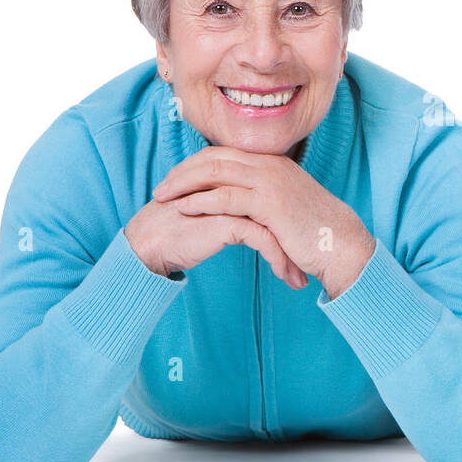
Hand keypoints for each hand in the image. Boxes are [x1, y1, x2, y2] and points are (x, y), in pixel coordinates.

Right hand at [124, 184, 308, 288]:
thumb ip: (240, 213)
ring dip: (292, 256)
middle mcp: (239, 185)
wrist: (150, 243)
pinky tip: (284, 277)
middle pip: (282, 213)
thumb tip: (268, 226)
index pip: (278, 203)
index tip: (305, 252)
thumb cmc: (180, 233)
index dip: (293, 228)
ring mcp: (234, 199)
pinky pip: (264, 240)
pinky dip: (278, 260)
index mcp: (239, 181)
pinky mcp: (228, 219)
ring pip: (277, 227)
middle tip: (311, 267)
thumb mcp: (218, 219)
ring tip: (300, 280)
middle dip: (299, 243)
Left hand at [148, 146, 376, 297]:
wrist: (340, 244)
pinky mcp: (269, 203)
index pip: (223, 154)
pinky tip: (184, 209)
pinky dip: (201, 201)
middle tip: (161, 187)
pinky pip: (227, 197)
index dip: (194, 165)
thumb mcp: (286, 205)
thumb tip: (242, 204)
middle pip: (214, 158)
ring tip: (163, 197)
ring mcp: (270, 181)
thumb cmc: (313, 231)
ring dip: (184, 184)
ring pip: (215, 172)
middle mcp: (270, 165)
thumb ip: (264, 197)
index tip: (175, 179)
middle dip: (183, 171)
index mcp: (272, 162)